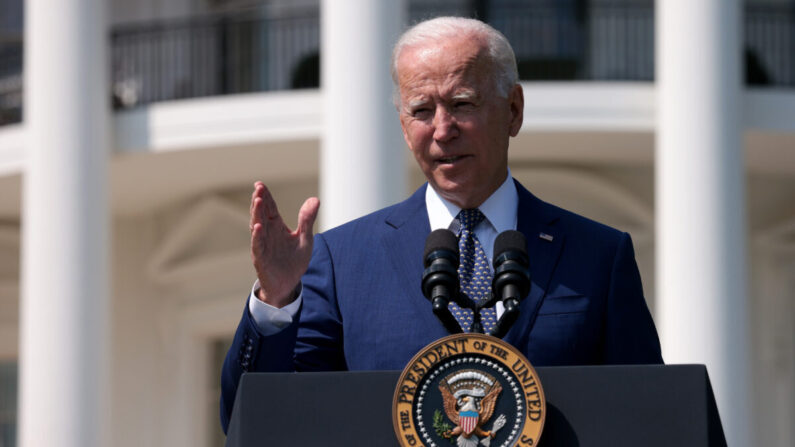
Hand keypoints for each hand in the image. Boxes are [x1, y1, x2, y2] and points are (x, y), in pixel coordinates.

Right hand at [250, 181, 319, 307]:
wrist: (289, 284)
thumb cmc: (295, 260)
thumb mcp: (305, 238)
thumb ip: (307, 220)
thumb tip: (315, 199)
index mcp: (277, 226)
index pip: (270, 208)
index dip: (266, 196)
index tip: (260, 184)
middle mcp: (267, 233)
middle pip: (261, 214)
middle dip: (259, 201)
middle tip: (258, 187)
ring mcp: (262, 245)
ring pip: (257, 226)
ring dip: (256, 214)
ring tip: (258, 201)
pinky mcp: (261, 259)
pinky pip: (257, 246)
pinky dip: (257, 236)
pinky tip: (257, 227)